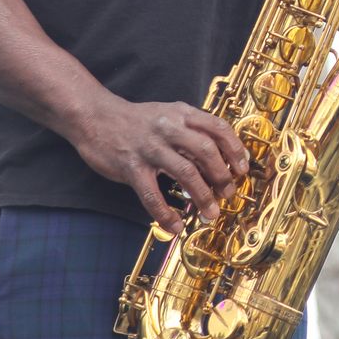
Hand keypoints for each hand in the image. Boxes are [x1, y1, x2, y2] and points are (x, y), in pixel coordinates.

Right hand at [69, 94, 248, 232]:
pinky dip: (166, 213)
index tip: (243, 168)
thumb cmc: (138, 120)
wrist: (95, 117)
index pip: (218, 128)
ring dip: (202, 196)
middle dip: (222, 176)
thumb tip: (219, 155)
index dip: (234, 149)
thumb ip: (192, 130)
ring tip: (210, 214)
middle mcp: (169, 128)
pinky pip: (152, 194)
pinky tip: (175, 225)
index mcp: (182, 113)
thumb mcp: (169, 114)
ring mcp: (150, 147)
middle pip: (206, 151)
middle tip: (228, 194)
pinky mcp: (131, 166)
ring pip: (185, 173)